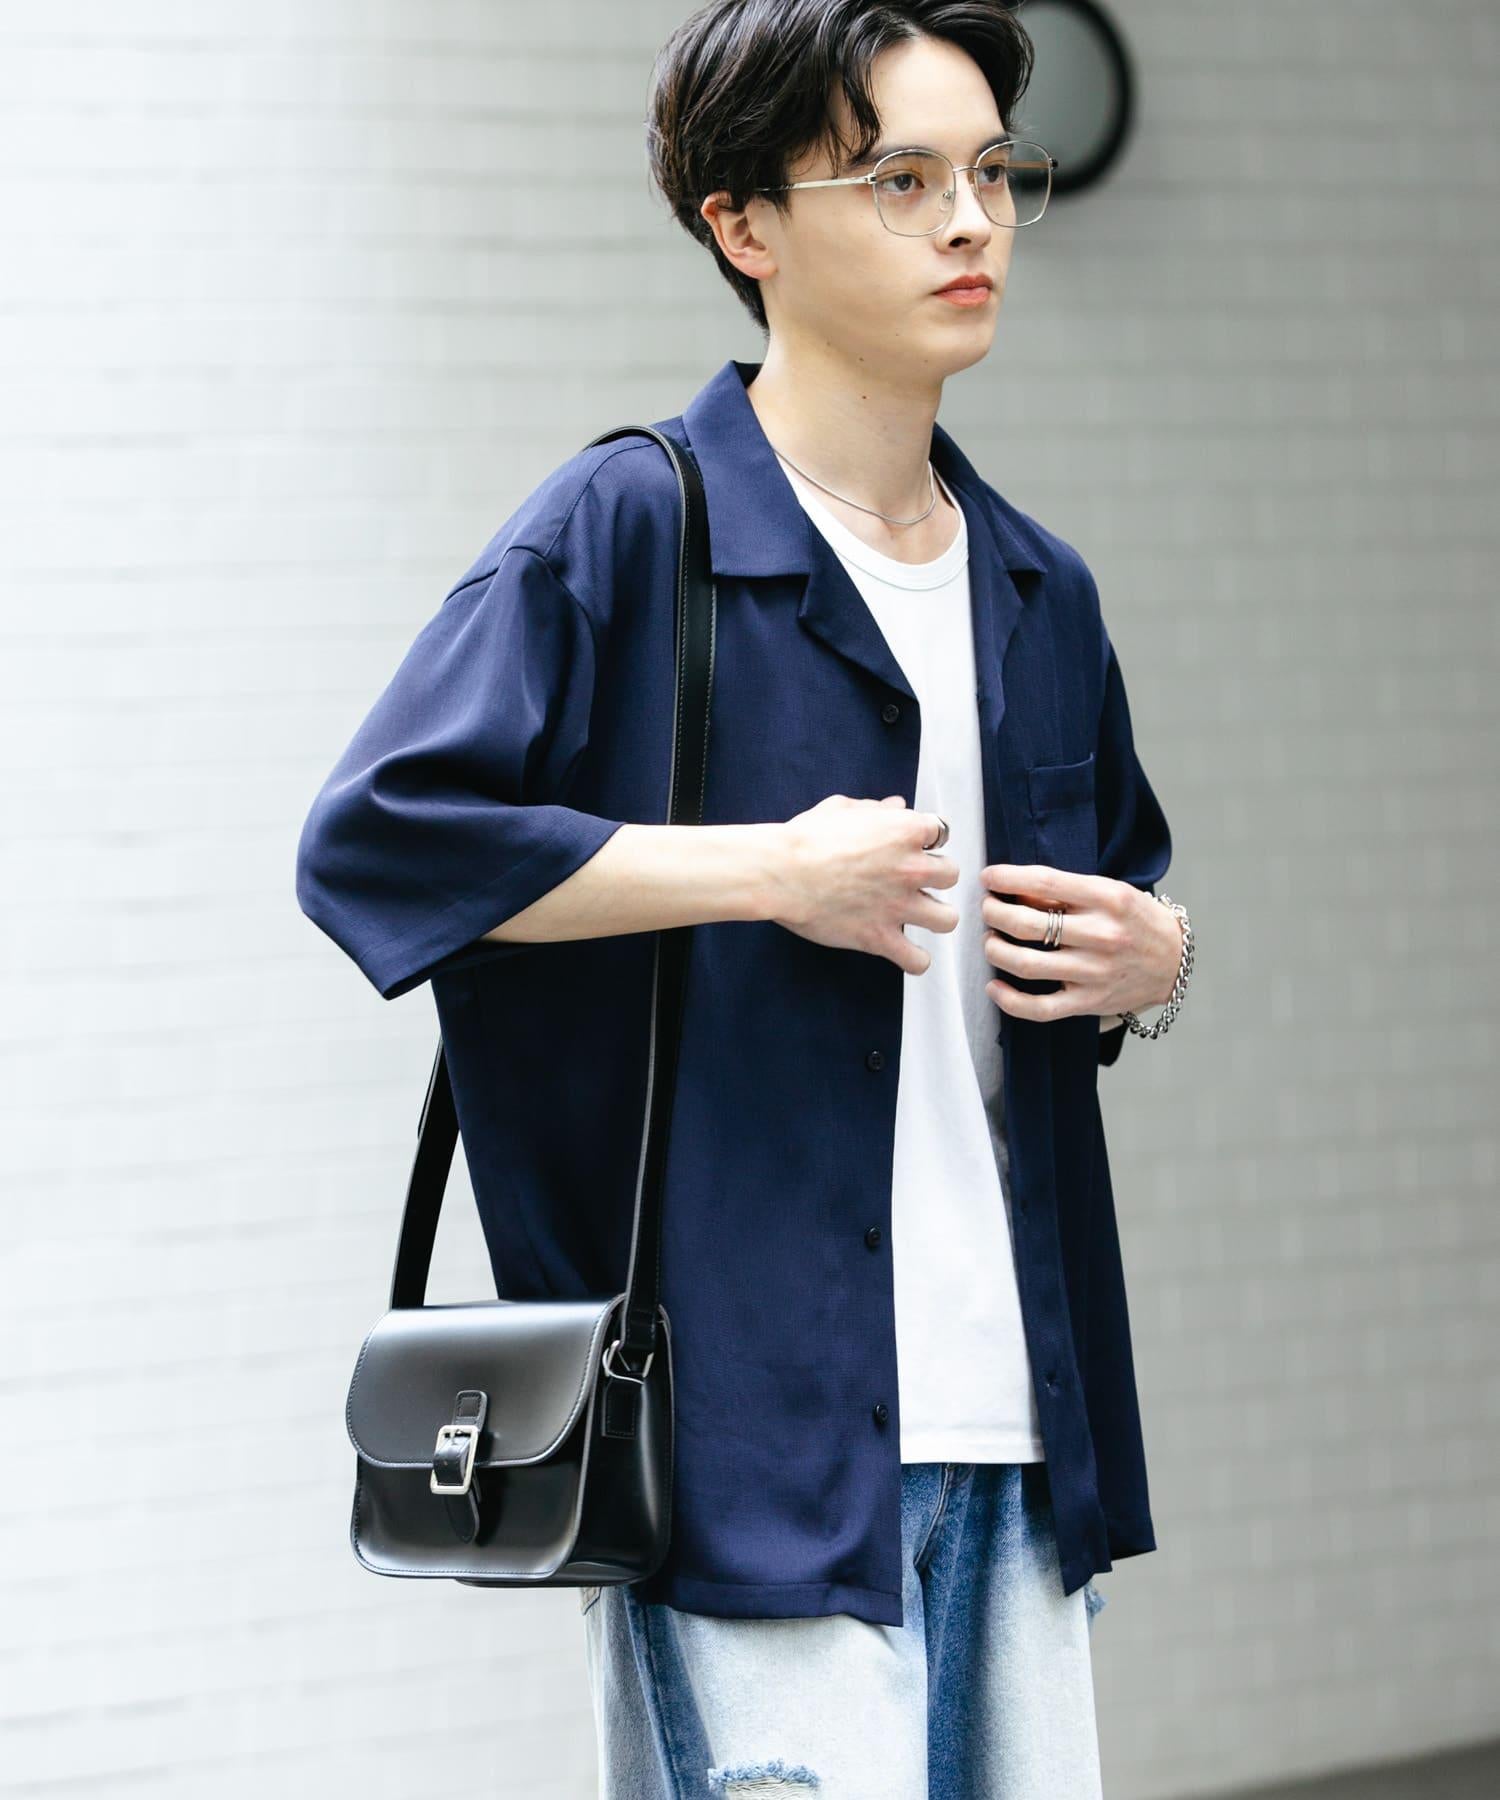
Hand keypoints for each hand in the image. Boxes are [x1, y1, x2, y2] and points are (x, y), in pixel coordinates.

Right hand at [768, 794, 958, 973]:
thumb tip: (897, 805)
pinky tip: (905, 951)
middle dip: (934, 877)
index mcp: (905, 831)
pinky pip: (918, 960)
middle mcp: (911, 868)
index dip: (926, 840)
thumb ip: (876, 809)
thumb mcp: (842, 809)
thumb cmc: (806, 838)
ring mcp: (899, 906)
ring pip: (948, 918)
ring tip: (919, 915)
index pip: (941, 833)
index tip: (912, 846)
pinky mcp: (880, 938)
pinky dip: (915, 959)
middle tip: (912, 881)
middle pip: (951, 874)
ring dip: (935, 916)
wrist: (780, 873)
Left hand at [980, 863, 1179, 1021]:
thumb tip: (1014, 890)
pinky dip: (1009, 1000)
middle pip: (1027, 924)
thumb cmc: (1134, 920)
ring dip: (995, 950)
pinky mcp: (1089, 1002)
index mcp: (1108, 899)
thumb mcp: (1110, 891)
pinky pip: (1040, 1008)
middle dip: (995, 913)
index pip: (1045, 882)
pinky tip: (995, 986)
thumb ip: (1067, 891)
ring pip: (1026, 964)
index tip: (988, 878)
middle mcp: (1102, 935)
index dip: (1007, 878)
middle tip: (988, 909)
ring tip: (990, 940)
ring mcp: (1094, 973)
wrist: (1173, 961)